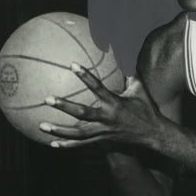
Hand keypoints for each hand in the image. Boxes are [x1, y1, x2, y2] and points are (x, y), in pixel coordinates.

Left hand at [39, 64, 161, 149]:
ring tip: (42, 125)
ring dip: (60, 130)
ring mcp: (104, 132)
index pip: (98, 87)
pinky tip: (52, 144)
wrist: (153, 135)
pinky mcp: (102, 141)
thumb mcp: (139, 88)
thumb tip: (124, 51)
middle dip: (65, 106)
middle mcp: (108, 119)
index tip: (71, 64)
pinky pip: (82, 144)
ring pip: (79, 133)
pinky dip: (67, 145)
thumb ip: (129, 70)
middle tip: (48, 98)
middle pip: (83, 114)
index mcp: (115, 103)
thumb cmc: (145, 109)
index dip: (85, 76)